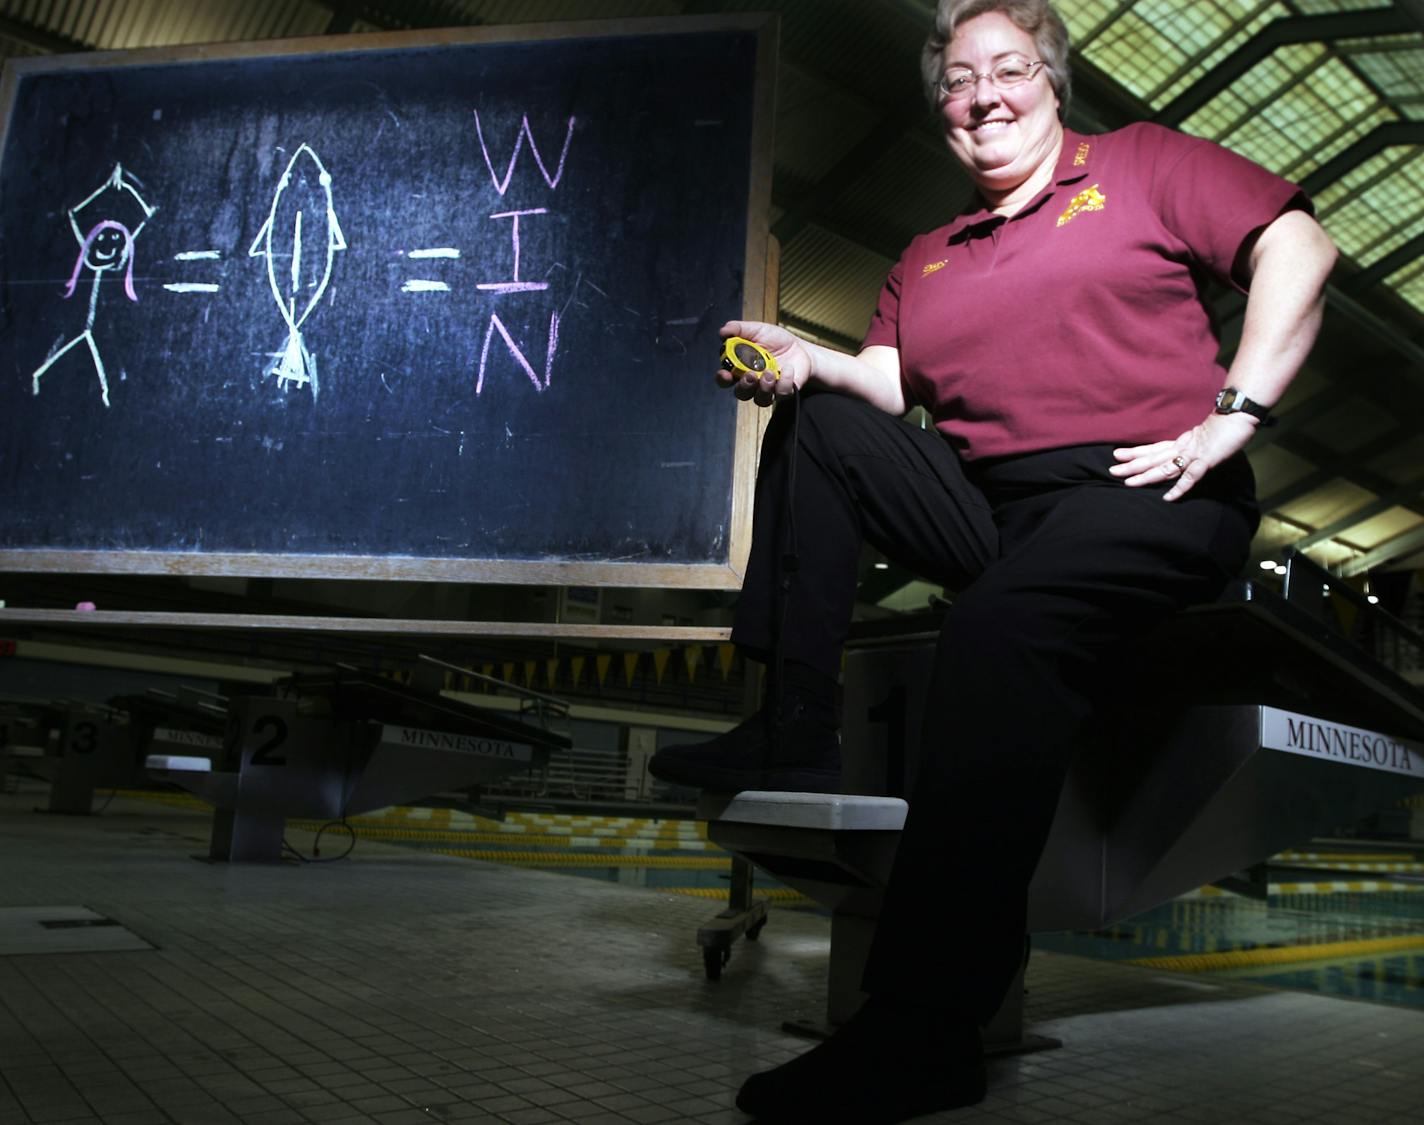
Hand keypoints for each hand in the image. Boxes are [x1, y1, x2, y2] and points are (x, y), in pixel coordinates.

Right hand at [716, 321, 811, 406]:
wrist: (800, 347)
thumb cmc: (776, 340)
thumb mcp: (757, 329)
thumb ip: (739, 329)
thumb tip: (723, 331)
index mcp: (741, 368)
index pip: (726, 379)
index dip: (723, 378)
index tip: (725, 373)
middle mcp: (752, 382)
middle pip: (741, 393)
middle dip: (744, 386)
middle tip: (750, 375)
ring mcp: (768, 389)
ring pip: (760, 400)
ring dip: (763, 388)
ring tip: (770, 373)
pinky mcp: (784, 392)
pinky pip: (781, 394)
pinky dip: (785, 382)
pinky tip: (788, 369)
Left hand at [1109, 412, 1257, 500]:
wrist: (1239, 415)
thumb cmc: (1223, 425)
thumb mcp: (1200, 436)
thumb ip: (1189, 444)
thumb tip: (1180, 452)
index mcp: (1180, 442)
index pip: (1153, 448)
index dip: (1135, 452)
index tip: (1117, 455)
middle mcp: (1182, 448)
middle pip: (1153, 458)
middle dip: (1132, 465)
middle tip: (1112, 470)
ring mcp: (1193, 455)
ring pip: (1165, 467)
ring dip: (1147, 476)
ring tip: (1129, 482)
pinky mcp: (1206, 460)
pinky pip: (1190, 476)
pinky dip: (1179, 488)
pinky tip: (1168, 498)